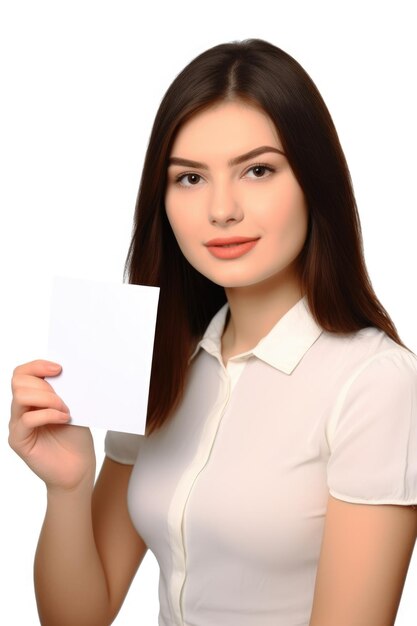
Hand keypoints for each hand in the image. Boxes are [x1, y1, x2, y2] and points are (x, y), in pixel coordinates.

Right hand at [9, 360, 95, 492]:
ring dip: (48, 399)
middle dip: (45, 384)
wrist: (78, 468)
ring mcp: (17, 424)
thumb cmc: (75, 437)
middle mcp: (20, 409)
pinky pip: (27, 419)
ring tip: (65, 410)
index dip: (37, 365)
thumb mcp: (72, 407)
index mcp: (31, 397)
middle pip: (19, 381)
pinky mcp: (18, 440)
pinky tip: (65, 419)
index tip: (59, 369)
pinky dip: (49, 415)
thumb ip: (62, 391)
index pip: (21, 373)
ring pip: (21, 396)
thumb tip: (61, 371)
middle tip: (64, 398)